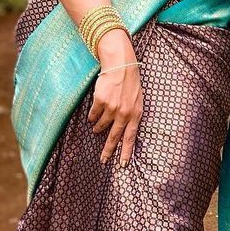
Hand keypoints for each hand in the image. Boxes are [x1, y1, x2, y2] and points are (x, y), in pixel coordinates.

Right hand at [89, 30, 142, 166]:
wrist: (121, 65)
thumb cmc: (130, 83)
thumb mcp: (137, 101)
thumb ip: (132, 116)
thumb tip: (125, 133)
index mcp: (135, 114)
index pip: (130, 138)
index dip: (126, 152)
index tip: (122, 164)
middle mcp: (124, 113)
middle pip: (114, 137)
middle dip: (108, 151)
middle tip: (103, 161)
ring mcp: (112, 108)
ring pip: (101, 125)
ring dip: (98, 128)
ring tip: (96, 129)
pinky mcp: (101, 102)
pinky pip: (93, 115)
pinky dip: (92, 117)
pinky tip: (93, 116)